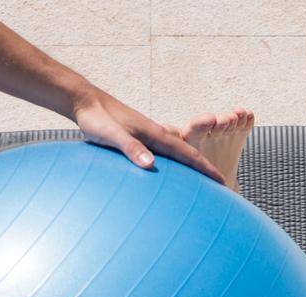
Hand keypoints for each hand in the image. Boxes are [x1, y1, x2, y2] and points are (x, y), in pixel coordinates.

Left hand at [70, 84, 224, 183]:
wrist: (84, 101)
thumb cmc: (96, 119)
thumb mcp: (112, 136)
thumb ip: (131, 149)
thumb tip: (151, 165)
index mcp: (154, 134)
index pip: (187, 153)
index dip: (205, 168)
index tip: (221, 182)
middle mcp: (155, 133)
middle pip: (186, 153)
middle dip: (204, 168)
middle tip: (219, 185)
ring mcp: (148, 134)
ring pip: (176, 151)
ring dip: (190, 164)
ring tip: (200, 179)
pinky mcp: (139, 137)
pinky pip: (163, 151)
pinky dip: (174, 160)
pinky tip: (169, 168)